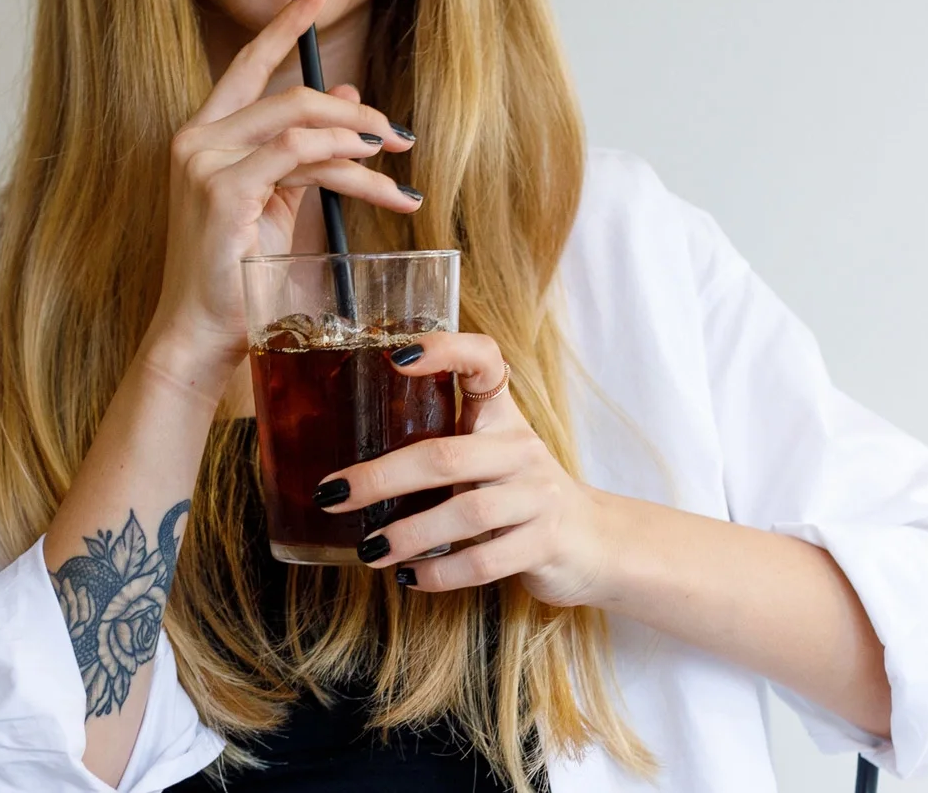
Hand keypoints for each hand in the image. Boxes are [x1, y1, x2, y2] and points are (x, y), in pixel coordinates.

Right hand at [142, 0, 416, 392]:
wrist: (204, 332)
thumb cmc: (239, 274)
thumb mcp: (279, 197)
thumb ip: (306, 146)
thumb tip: (346, 99)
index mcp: (205, 134)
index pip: (247, 65)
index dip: (284, 28)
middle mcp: (197, 138)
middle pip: (290, 95)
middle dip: (355, 113)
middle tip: (398, 135)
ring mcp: (204, 160)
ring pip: (301, 123)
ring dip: (360, 141)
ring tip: (397, 164)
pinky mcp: (221, 187)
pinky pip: (295, 154)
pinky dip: (341, 159)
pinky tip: (374, 176)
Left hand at [320, 332, 615, 607]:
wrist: (593, 540)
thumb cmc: (518, 494)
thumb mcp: (489, 456)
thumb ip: (440, 448)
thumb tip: (349, 468)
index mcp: (501, 417)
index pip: (484, 359)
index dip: (445, 350)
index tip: (395, 357)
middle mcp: (522, 449)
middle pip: (445, 456)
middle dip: (381, 478)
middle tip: (333, 496)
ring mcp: (538, 496)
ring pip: (465, 513)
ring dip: (408, 535)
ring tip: (369, 549)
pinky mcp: (545, 543)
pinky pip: (484, 562)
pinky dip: (440, 573)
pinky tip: (409, 578)